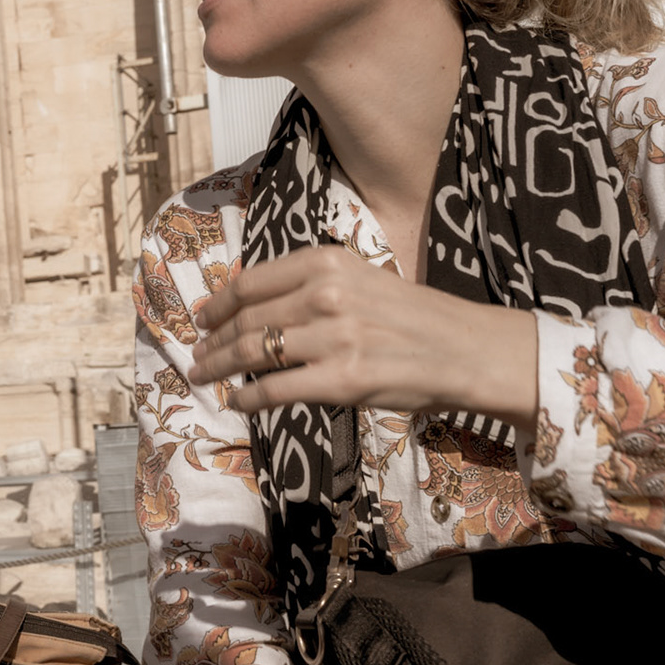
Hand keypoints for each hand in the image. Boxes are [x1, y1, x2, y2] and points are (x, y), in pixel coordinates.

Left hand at [187, 246, 535, 427]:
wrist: (466, 349)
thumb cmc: (413, 316)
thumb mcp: (361, 278)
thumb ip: (311, 284)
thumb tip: (254, 305)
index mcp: (327, 263)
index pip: (251, 283)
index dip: (218, 304)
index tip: (202, 318)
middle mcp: (326, 295)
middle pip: (246, 320)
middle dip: (212, 341)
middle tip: (197, 355)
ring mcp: (333, 338)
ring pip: (252, 353)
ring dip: (219, 367)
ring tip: (204, 376)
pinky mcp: (342, 380)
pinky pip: (275, 391)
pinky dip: (247, 398)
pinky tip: (237, 402)